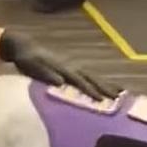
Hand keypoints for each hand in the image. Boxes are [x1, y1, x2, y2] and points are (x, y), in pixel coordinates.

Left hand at [0, 29, 121, 100]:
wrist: (24, 46)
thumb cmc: (27, 59)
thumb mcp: (33, 66)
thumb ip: (46, 73)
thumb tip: (60, 82)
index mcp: (64, 67)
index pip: (80, 81)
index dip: (90, 90)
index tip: (101, 100)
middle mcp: (72, 66)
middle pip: (93, 78)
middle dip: (106, 87)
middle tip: (121, 97)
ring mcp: (74, 66)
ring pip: (94, 76)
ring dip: (108, 84)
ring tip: (122, 92)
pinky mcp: (72, 69)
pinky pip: (89, 76)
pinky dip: (100, 82)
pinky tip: (107, 87)